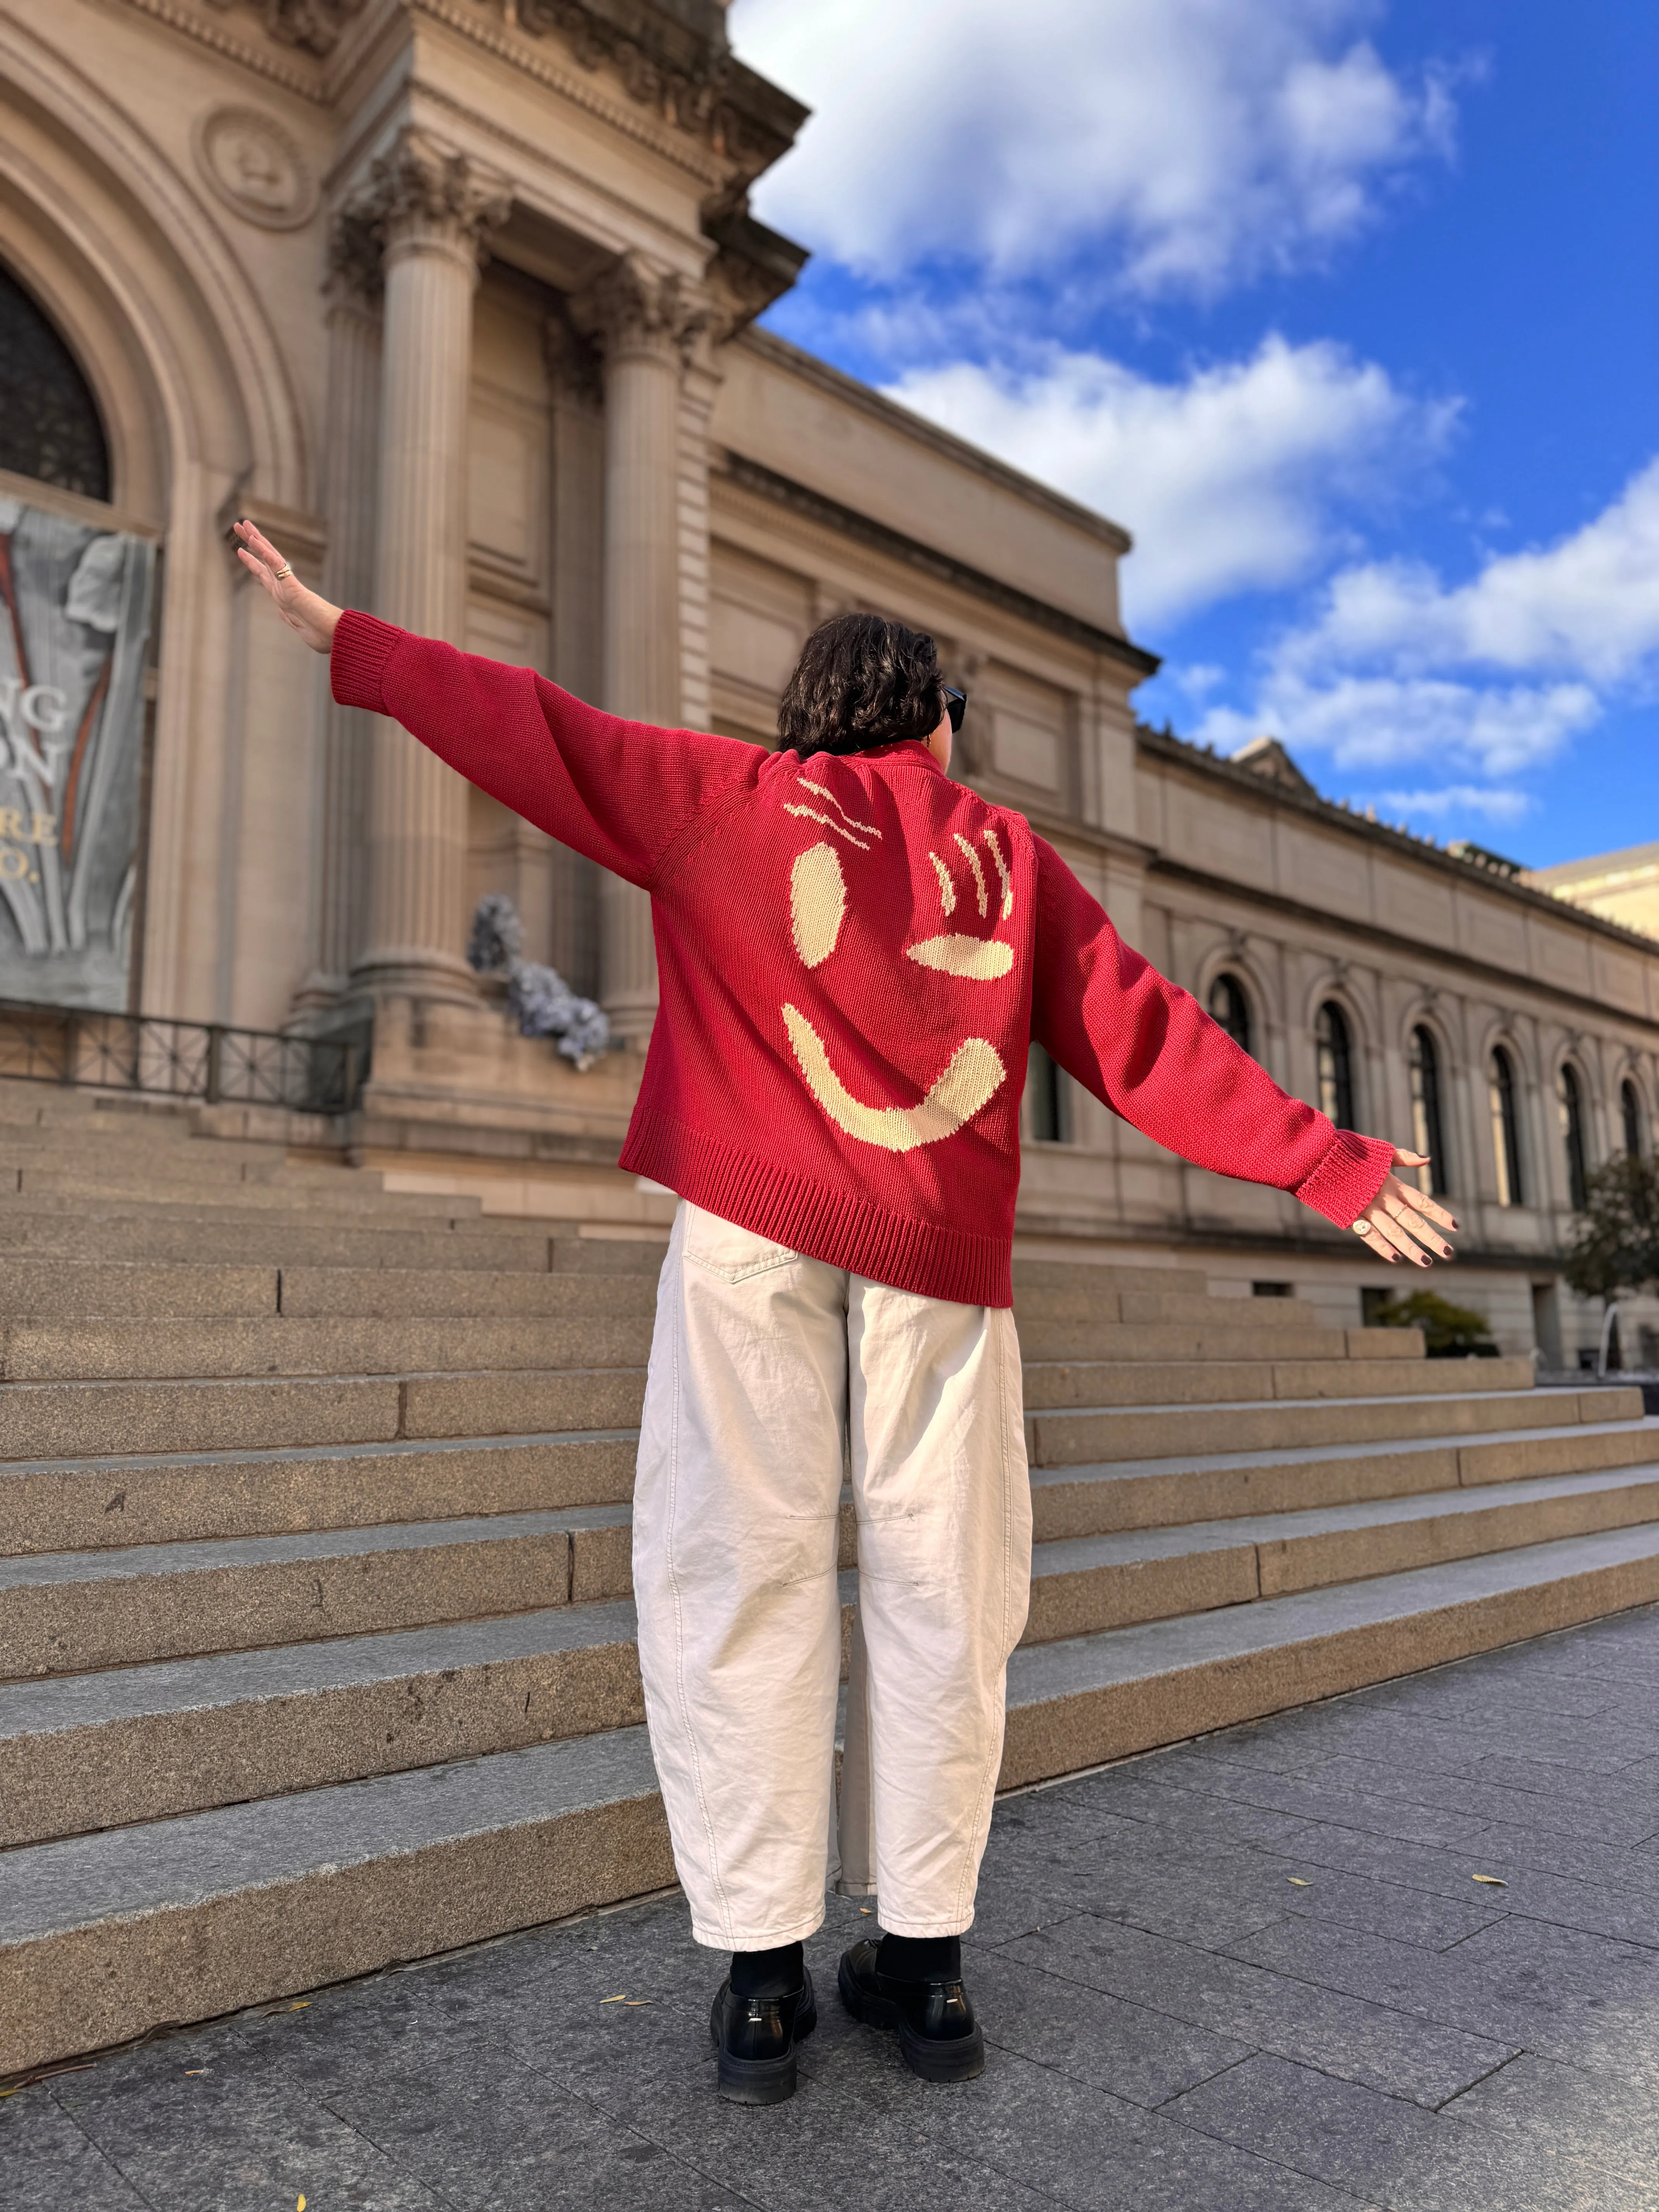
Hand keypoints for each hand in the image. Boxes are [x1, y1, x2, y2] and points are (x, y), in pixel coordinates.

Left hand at [233, 519, 341, 653]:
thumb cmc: (322, 634)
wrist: (335, 637)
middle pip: (264, 559)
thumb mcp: (299, 626)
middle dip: (251, 542)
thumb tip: (280, 611)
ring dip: (255, 540)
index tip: (241, 549)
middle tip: (238, 525)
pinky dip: (266, 553)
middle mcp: (283, 587)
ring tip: (243, 524)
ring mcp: (288, 585)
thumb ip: (288, 617)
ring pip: (268, 557)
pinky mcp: (293, 587)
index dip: (252, 560)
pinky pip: (277, 567)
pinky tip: (255, 541)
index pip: (264, 573)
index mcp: (283, 595)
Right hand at [1353, 1148, 1457, 1266]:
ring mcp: (1368, 1209)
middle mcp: (1384, 1199)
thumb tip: (1427, 1159)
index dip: (1439, 1214)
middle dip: (1432, 1239)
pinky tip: (1395, 1258)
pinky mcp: (1351, 1216)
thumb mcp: (1380, 1153)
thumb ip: (1404, 1157)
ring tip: (1427, 1263)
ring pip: (1395, 1233)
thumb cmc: (1349, 1153)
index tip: (1455, 1227)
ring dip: (1412, 1249)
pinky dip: (1382, 1247)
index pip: (1422, 1202)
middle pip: (1413, 1222)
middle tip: (1449, 1254)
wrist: (1319, 1158)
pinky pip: (1369, 1235)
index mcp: (1392, 1184)